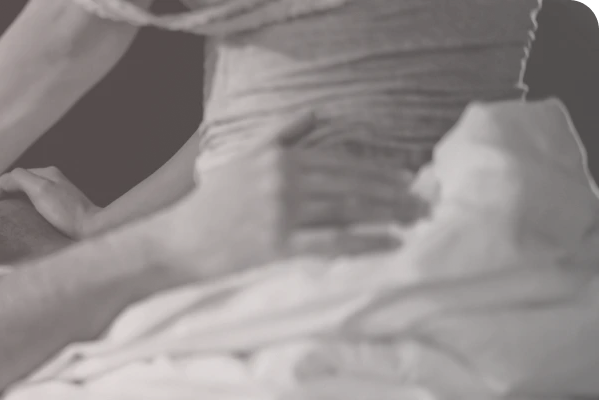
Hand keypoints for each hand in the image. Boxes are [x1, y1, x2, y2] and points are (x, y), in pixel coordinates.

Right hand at [0, 167, 102, 238]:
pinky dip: (15, 211)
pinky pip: (29, 207)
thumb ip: (20, 179)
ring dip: (3, 203)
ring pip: (20, 196)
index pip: (9, 177)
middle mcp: (50, 181)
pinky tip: (10, 222)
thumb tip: (2, 181)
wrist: (94, 232)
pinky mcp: (57, 213)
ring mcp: (54, 197)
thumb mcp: (41, 190)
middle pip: (14, 185)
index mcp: (46, 173)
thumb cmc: (68, 213)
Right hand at [141, 113, 427, 278]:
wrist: (176, 242)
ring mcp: (281, 212)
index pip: (339, 160)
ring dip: (388, 214)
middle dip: (392, 192)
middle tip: (423, 201)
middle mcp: (282, 180)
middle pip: (350, 183)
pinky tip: (390, 242)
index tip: (405, 177)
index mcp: (276, 157)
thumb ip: (280, 134)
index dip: (376, 169)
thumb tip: (315, 113)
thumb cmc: (211, 205)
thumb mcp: (243, 158)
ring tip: (415, 220)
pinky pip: (333, 241)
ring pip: (347, 209)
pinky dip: (366, 240)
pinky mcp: (278, 244)